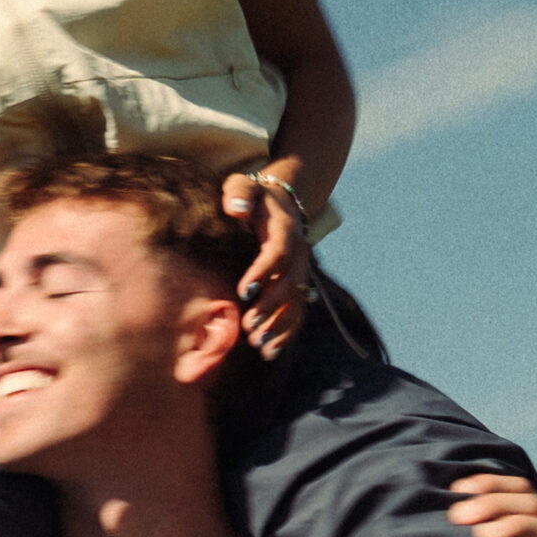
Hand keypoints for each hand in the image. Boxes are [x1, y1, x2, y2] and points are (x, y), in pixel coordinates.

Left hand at [221, 169, 309, 358]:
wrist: (283, 202)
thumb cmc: (255, 196)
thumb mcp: (245, 185)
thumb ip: (239, 192)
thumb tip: (235, 207)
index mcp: (284, 231)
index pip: (277, 254)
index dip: (263, 272)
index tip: (243, 290)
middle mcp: (299, 254)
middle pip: (289, 284)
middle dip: (271, 307)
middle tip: (249, 327)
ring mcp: (301, 272)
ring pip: (297, 303)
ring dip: (280, 326)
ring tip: (259, 345)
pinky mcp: (298, 286)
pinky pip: (298, 313)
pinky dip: (287, 333)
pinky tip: (269, 352)